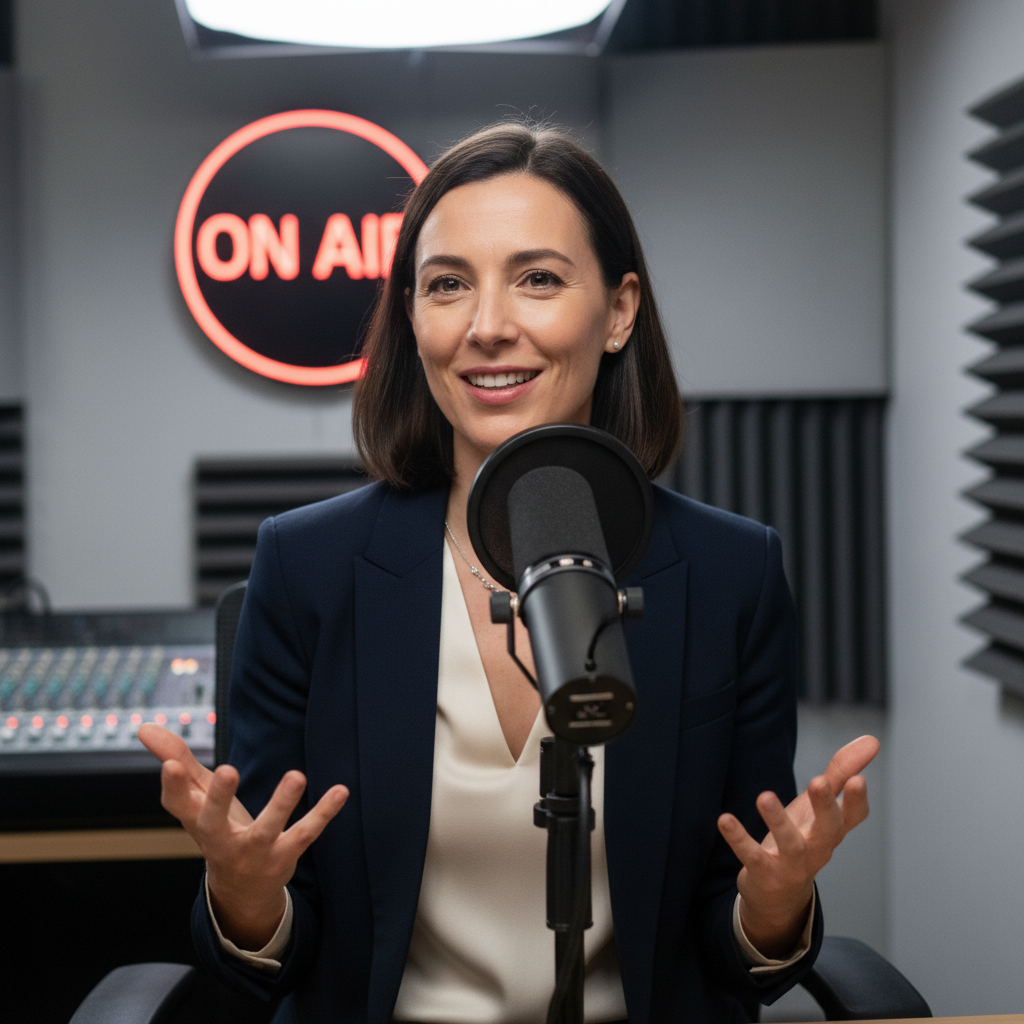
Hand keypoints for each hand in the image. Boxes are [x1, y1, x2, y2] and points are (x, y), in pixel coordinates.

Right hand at [138, 723, 348, 948]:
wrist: (240, 890)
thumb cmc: (217, 829)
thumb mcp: (197, 797)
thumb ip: (176, 760)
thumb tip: (144, 726)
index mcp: (196, 821)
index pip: (178, 804)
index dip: (173, 786)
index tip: (170, 765)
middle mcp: (220, 840)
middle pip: (214, 822)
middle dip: (220, 798)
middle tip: (227, 770)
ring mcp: (253, 852)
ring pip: (266, 830)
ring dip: (281, 804)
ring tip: (296, 775)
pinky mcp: (284, 856)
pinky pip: (305, 834)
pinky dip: (323, 814)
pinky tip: (341, 790)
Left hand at [717, 734, 879, 958]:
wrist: (778, 895)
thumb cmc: (804, 838)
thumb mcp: (820, 805)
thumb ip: (841, 772)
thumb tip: (872, 740)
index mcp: (833, 830)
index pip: (852, 817)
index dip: (856, 800)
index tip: (859, 779)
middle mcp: (818, 848)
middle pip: (828, 829)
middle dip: (824, 806)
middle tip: (818, 781)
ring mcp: (792, 864)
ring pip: (790, 845)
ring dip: (778, 821)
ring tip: (764, 796)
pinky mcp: (764, 873)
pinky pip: (752, 856)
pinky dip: (739, 839)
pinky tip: (725, 819)